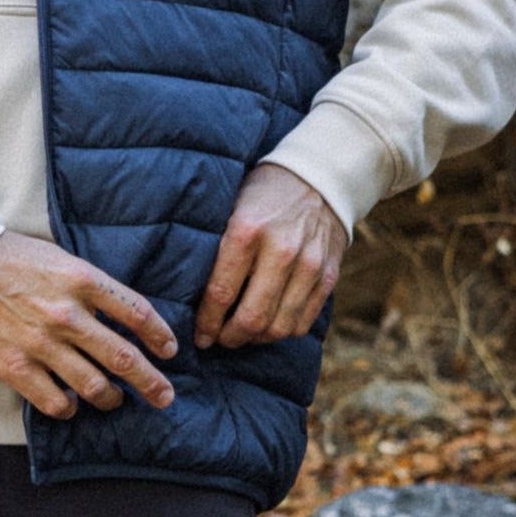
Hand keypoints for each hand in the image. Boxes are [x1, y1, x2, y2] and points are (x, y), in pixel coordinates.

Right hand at [0, 232, 179, 419]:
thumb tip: (122, 316)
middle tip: (165, 396)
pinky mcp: (15, 367)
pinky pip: (56, 402)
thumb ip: (91, 286)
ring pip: (95, 387)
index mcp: (82, 280)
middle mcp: (67, 314)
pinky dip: (70, 407)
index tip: (169, 350)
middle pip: (125, 359)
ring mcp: (41, 344)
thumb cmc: (10, 258)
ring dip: (113, 399)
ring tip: (115, 399)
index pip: (137, 313)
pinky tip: (71, 402)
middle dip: (152, 383)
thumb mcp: (60, 258)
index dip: (160, 336)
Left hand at [194, 162, 347, 349]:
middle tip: (219, 340)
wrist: (319, 176)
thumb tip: (187, 291)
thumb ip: (216, 246)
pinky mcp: (328, 275)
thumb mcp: (232, 206)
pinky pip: (303, 321)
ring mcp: (308, 265)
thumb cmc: (264, 193)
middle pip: (252, 317)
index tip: (199, 335)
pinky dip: (283, 331)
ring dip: (257, 339)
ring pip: (279, 327)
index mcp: (247, 231)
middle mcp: (281, 251)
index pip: (221, 292)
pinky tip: (269, 325)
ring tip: (243, 335)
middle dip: (230, 338)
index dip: (207, 322)